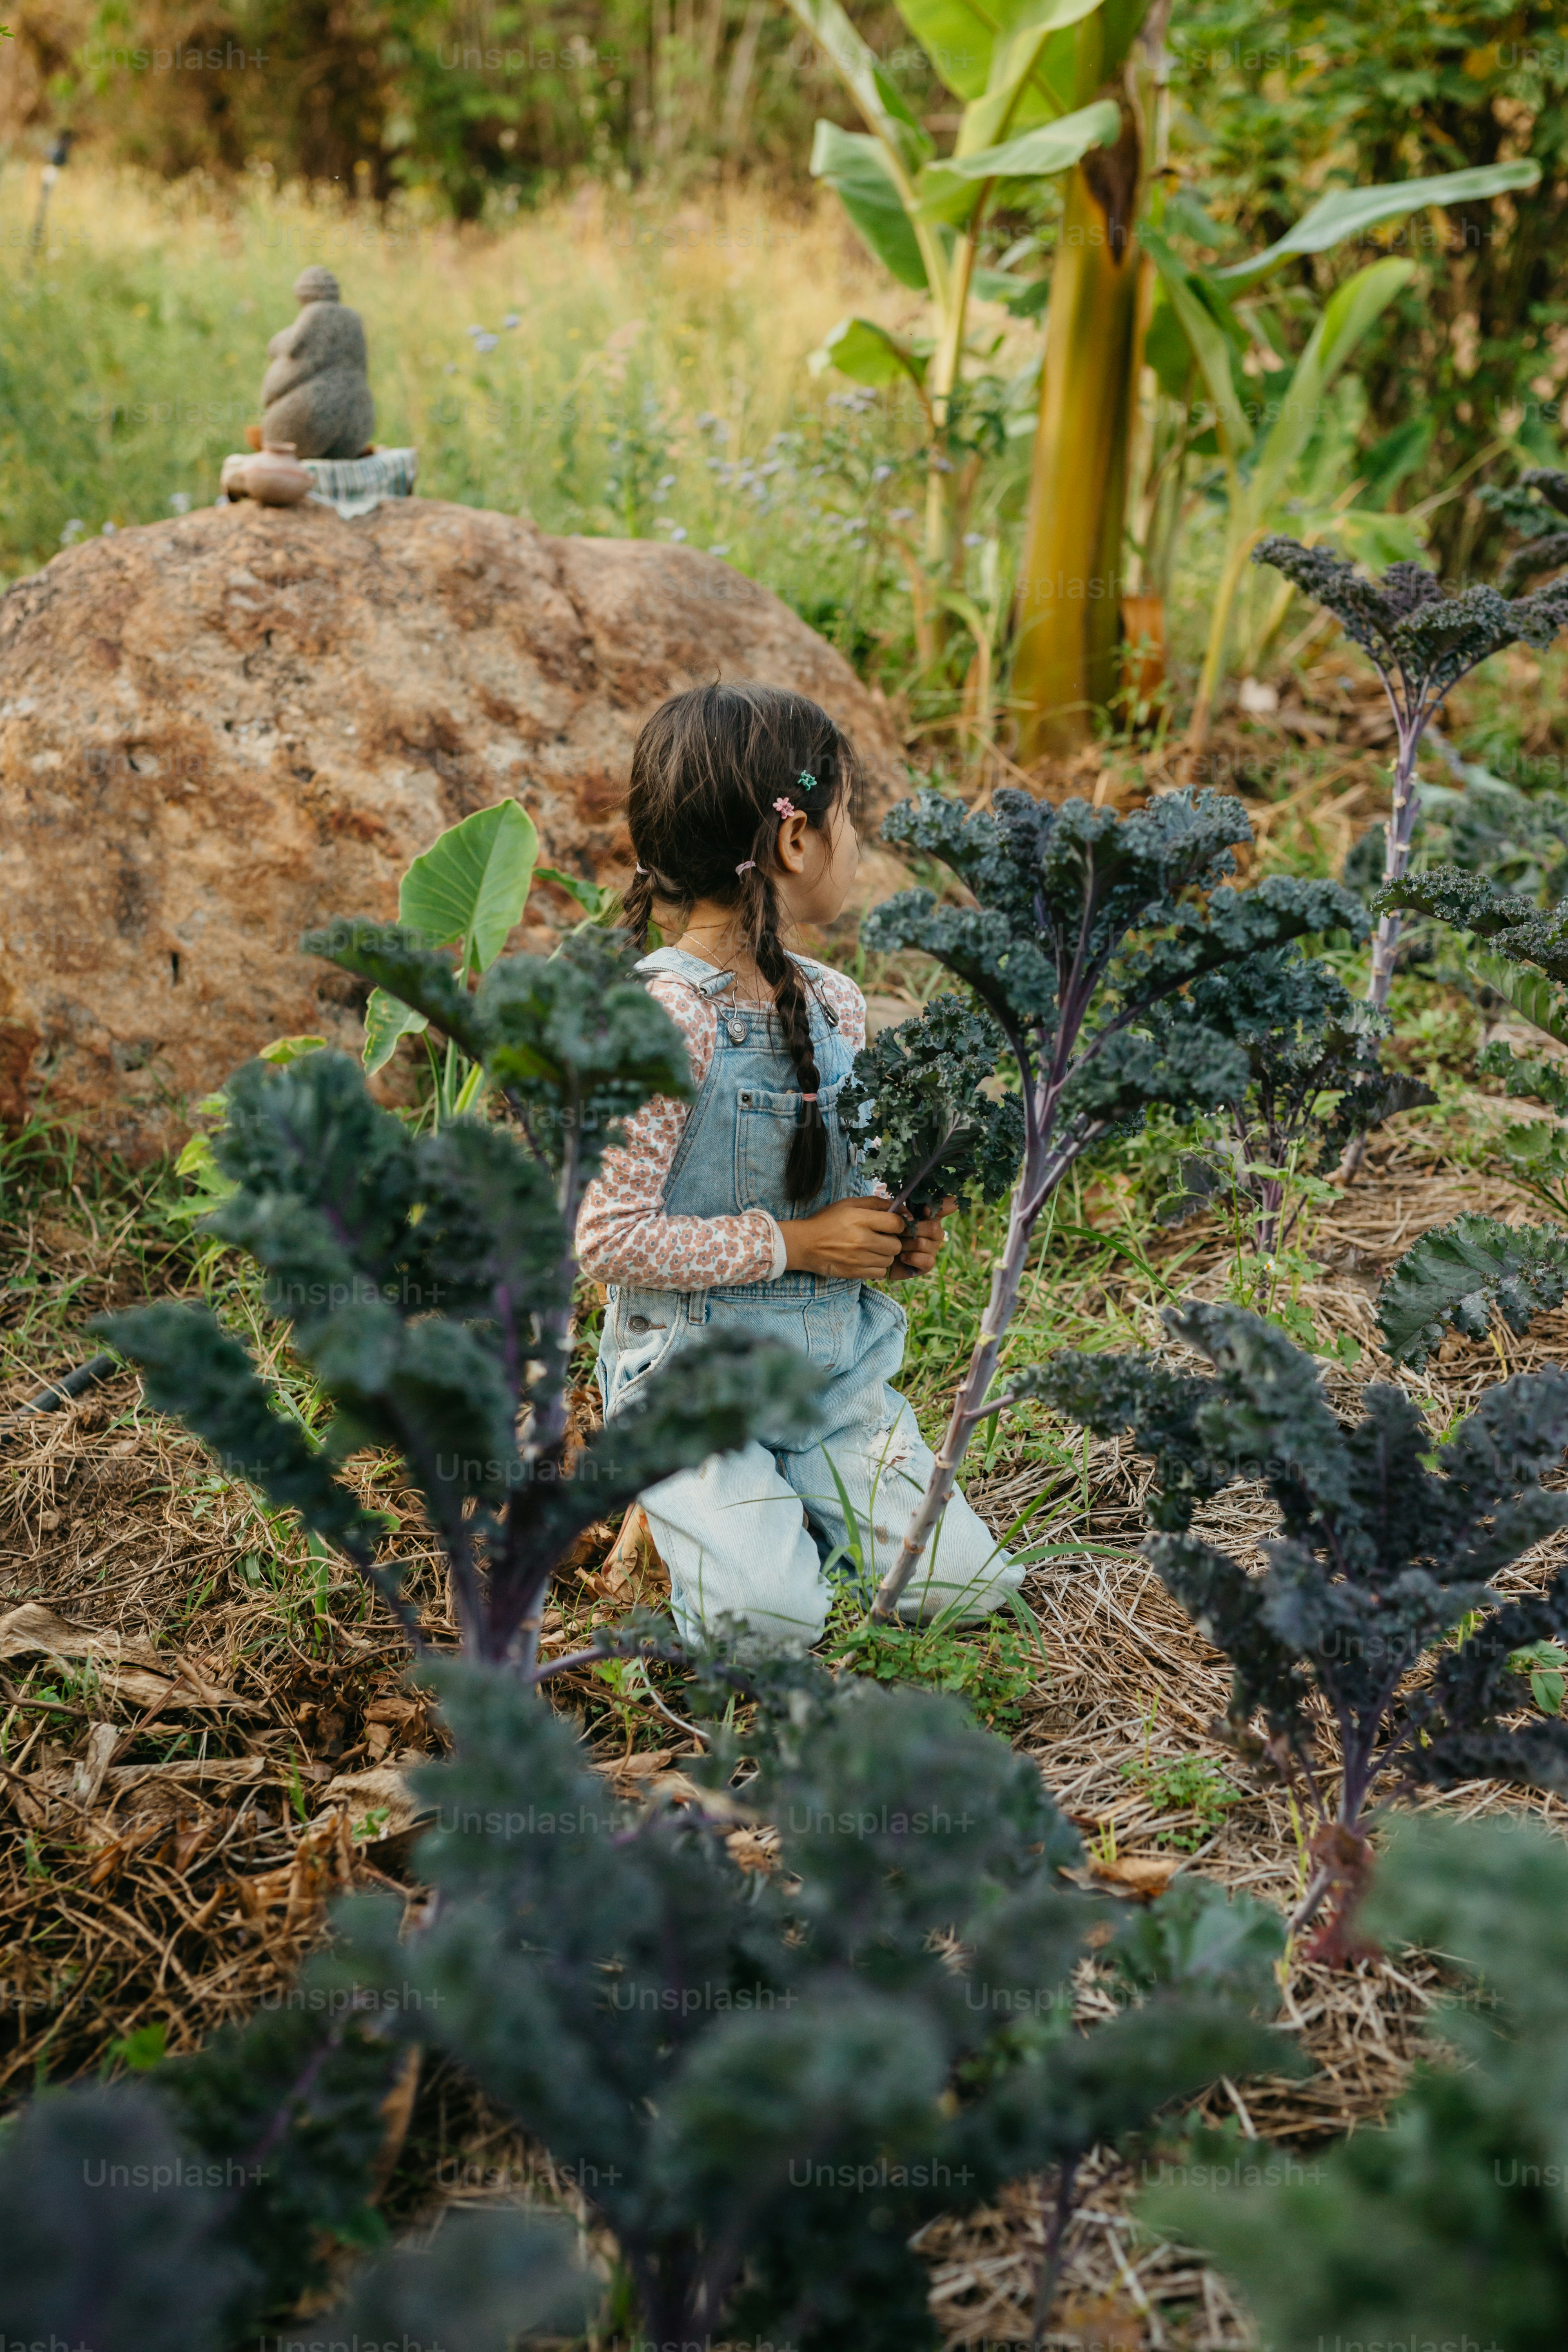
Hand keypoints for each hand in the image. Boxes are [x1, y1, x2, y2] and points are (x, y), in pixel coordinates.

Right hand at [781, 1196, 907, 1279]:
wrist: (804, 1244)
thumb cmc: (827, 1221)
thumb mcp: (849, 1204)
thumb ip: (876, 1203)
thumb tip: (903, 1209)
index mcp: (860, 1219)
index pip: (896, 1223)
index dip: (900, 1223)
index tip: (894, 1224)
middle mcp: (861, 1240)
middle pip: (896, 1245)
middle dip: (893, 1240)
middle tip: (882, 1237)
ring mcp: (859, 1259)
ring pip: (890, 1260)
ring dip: (885, 1254)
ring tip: (873, 1248)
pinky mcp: (855, 1273)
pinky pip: (880, 1273)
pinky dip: (878, 1266)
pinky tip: (868, 1259)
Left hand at [886, 1196, 955, 1280]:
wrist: (880, 1256)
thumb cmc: (887, 1233)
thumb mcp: (892, 1217)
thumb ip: (902, 1210)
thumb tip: (913, 1215)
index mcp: (929, 1216)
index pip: (949, 1205)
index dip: (946, 1205)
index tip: (926, 1209)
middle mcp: (935, 1231)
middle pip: (933, 1227)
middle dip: (910, 1230)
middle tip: (897, 1233)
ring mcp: (933, 1248)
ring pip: (923, 1243)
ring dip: (905, 1245)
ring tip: (896, 1246)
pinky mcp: (928, 1264)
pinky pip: (926, 1260)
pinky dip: (911, 1258)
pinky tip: (902, 1257)